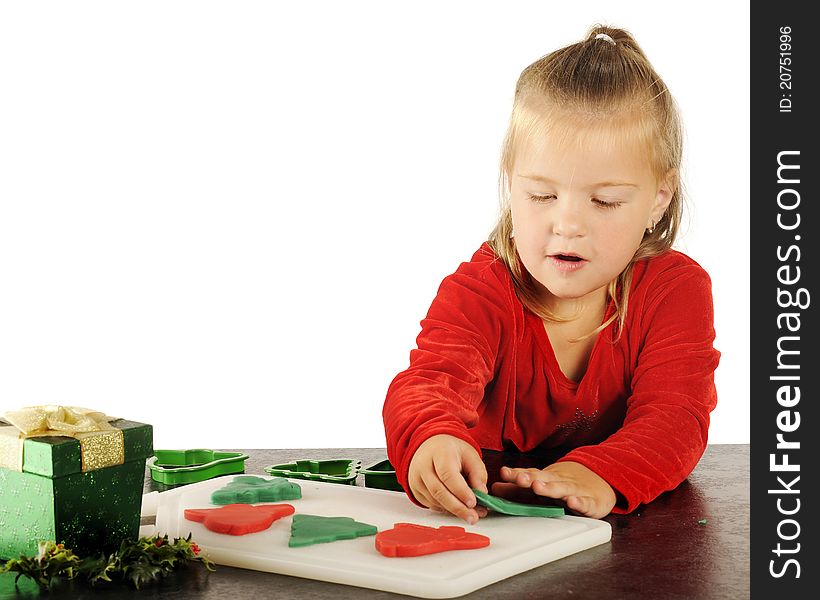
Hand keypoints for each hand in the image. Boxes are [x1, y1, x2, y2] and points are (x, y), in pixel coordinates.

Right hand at [408, 434, 488, 523]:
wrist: (430, 446)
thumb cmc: (451, 450)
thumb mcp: (470, 454)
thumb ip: (478, 473)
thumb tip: (482, 493)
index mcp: (439, 452)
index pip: (448, 475)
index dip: (460, 491)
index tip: (473, 503)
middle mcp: (423, 465)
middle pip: (438, 491)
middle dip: (458, 507)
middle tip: (473, 517)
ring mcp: (416, 478)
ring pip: (434, 501)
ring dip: (453, 511)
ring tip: (471, 514)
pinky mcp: (415, 489)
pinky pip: (430, 504)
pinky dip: (446, 509)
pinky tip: (458, 509)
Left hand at [491, 461, 615, 518]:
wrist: (600, 477)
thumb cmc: (565, 482)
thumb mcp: (542, 483)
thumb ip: (518, 489)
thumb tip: (495, 488)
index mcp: (546, 478)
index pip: (529, 474)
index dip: (516, 474)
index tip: (504, 473)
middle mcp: (558, 482)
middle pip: (543, 479)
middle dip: (530, 479)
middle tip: (519, 479)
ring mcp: (575, 490)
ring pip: (562, 488)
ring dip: (550, 488)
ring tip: (538, 487)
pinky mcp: (591, 502)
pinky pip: (585, 503)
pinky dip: (579, 502)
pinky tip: (572, 502)